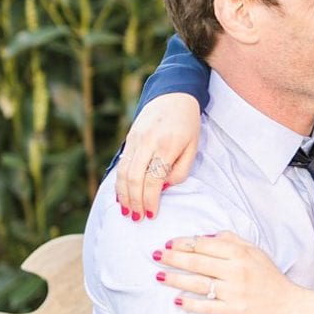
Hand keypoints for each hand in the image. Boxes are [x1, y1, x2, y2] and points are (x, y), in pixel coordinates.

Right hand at [116, 93, 201, 219]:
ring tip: (127, 211)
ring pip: (123, 172)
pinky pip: (121, 164)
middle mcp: (147, 143)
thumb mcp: (193, 147)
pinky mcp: (129, 138)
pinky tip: (121, 194)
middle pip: (134, 179)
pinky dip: (119, 182)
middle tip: (138, 218)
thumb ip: (180, 170)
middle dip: (135, 201)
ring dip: (124, 195)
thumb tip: (163, 188)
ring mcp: (135, 140)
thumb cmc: (187, 124)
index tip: (152, 214)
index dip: (151, 200)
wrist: (173, 95)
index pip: (153, 180)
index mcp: (167, 146)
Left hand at [155, 231, 303, 313]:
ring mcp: (234, 291)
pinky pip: (207, 306)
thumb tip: (205, 236)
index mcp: (240, 253)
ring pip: (198, 283)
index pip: (205, 244)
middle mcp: (236, 270)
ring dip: (176, 279)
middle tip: (156, 256)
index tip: (169, 243)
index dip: (184, 243)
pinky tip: (177, 300)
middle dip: (173, 258)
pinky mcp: (234, 309)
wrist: (288, 303)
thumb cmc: (269, 275)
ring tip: (159, 276)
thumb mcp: (255, 251)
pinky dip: (191, 304)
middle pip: (197, 262)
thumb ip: (232, 240)